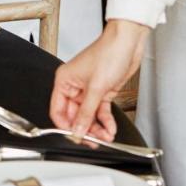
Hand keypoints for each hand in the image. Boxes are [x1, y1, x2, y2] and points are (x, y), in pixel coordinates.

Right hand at [49, 20, 149, 145]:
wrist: (128, 43)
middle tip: (94, 141)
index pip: (58, 111)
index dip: (65, 126)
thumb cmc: (109, 53)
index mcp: (64, 81)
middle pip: (75, 116)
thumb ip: (86, 112)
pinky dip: (105, 121)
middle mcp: (74, 86)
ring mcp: (89, 90)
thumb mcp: (96, 87)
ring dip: (97, 128)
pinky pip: (100, 111)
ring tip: (106, 136)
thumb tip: (78, 130)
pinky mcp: (102, 91)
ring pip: (89, 116)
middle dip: (85, 129)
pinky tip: (110, 128)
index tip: (75, 137)